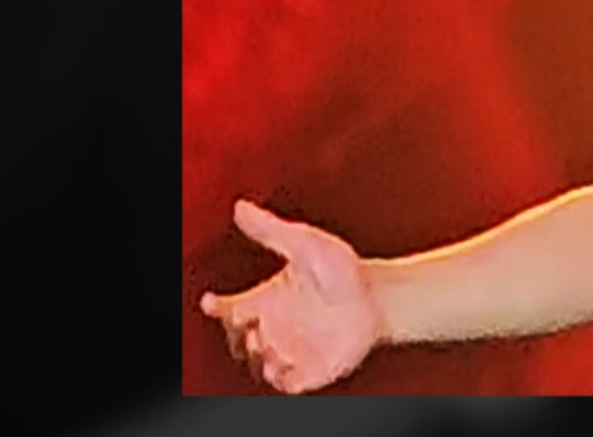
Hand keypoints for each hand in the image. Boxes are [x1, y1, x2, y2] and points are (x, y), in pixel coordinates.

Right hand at [199, 200, 386, 393]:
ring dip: (260, 357)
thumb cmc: (342, 269)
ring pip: (258, 364)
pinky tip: (290, 362)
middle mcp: (273, 326)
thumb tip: (240, 207)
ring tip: (271, 342)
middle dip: (238, 337)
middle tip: (253, 325)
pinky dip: (283, 378)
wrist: (380, 297)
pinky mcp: (309, 369)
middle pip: (237, 341)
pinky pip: (286, 383)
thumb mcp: (305, 243)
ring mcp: (289, 350)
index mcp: (266, 299)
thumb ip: (271, 230)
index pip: (227, 309)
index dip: (216, 307)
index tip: (212, 301)